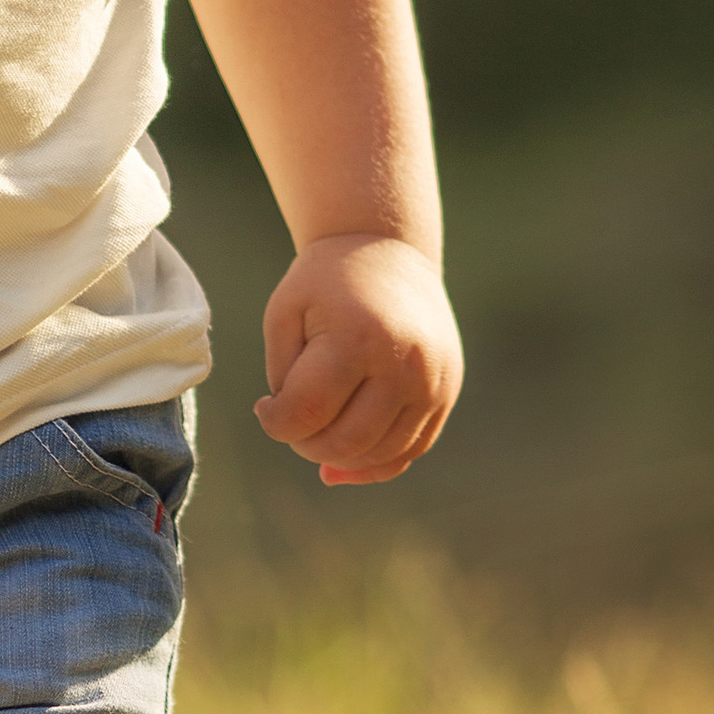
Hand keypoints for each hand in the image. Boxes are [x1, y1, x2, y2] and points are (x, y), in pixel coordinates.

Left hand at [254, 232, 460, 486]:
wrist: (387, 249)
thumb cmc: (325, 282)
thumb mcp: (285, 313)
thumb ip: (284, 378)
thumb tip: (302, 443)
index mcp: (357, 338)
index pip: (307, 413)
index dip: (275, 422)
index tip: (265, 406)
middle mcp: (405, 364)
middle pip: (346, 442)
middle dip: (306, 444)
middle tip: (292, 421)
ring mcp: (434, 382)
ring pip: (382, 454)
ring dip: (341, 457)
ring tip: (318, 429)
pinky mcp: (448, 392)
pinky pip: (413, 449)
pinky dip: (376, 463)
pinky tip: (345, 459)